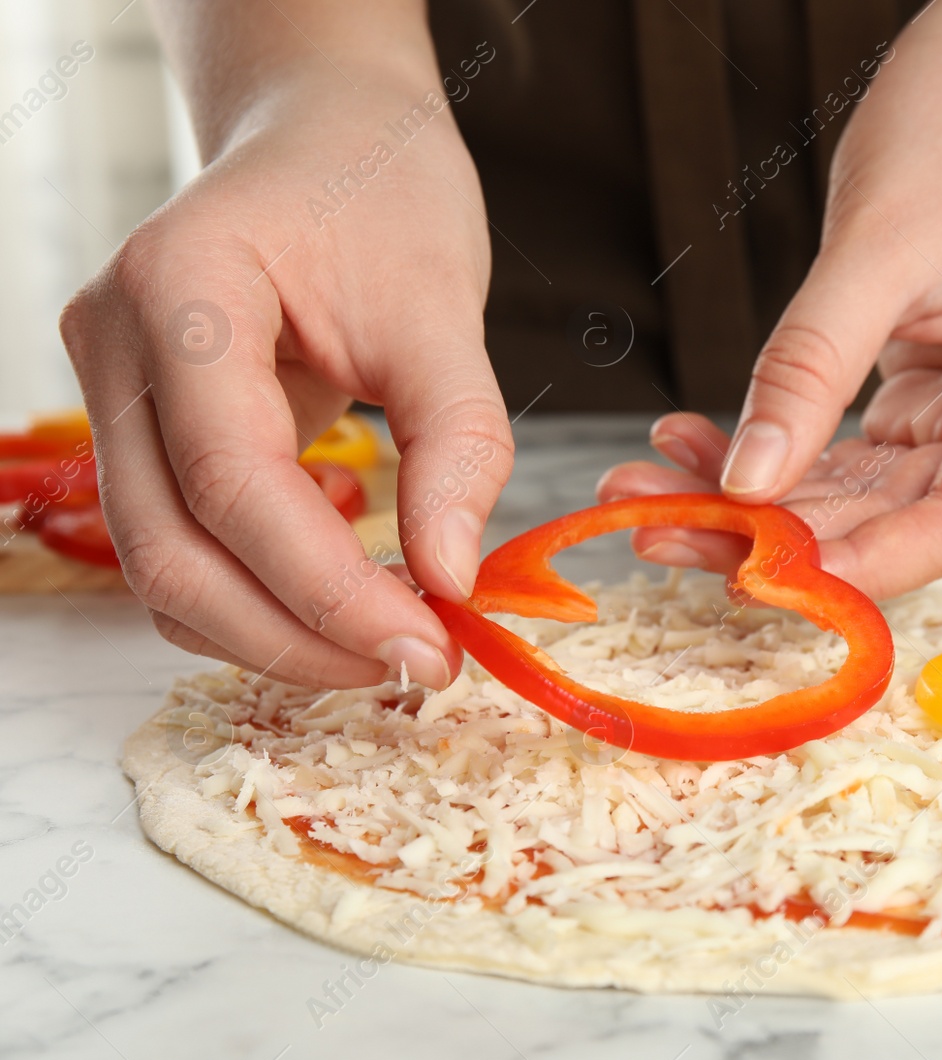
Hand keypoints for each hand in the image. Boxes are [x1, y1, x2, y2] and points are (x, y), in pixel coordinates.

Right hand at [59, 65, 511, 688]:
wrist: (328, 138)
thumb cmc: (383, 194)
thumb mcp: (442, 306)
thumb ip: (456, 442)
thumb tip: (451, 579)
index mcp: (181, 290)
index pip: (233, 481)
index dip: (328, 588)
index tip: (430, 645)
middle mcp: (115, 344)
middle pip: (171, 549)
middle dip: (297, 635)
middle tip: (418, 666)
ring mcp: (111, 388)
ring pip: (159, 568)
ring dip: (272, 634)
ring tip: (391, 646)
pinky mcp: (141, 426)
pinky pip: (178, 545)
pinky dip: (254, 599)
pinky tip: (343, 609)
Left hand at [599, 0, 941, 598]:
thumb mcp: (880, 241)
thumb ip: (813, 365)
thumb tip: (747, 480)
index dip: (874, 561)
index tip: (766, 575)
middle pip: (907, 520)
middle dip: (780, 535)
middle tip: (659, 530)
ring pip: (866, 502)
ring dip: (757, 506)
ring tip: (643, 493)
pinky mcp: (935, 410)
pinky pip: (849, 460)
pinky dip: (773, 460)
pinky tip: (691, 453)